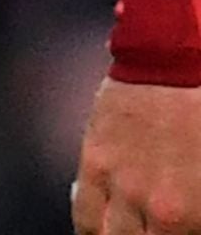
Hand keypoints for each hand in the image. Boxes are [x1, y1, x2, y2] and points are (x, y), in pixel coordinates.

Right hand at [77, 76, 200, 233]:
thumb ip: (200, 204)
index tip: (182, 229)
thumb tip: (191, 216)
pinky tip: (100, 233)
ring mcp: (121, 186)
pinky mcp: (95, 162)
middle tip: (159, 231)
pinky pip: (85, 215)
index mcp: (191, 214)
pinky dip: (91, 232)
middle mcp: (156, 209)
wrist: (178, 58)